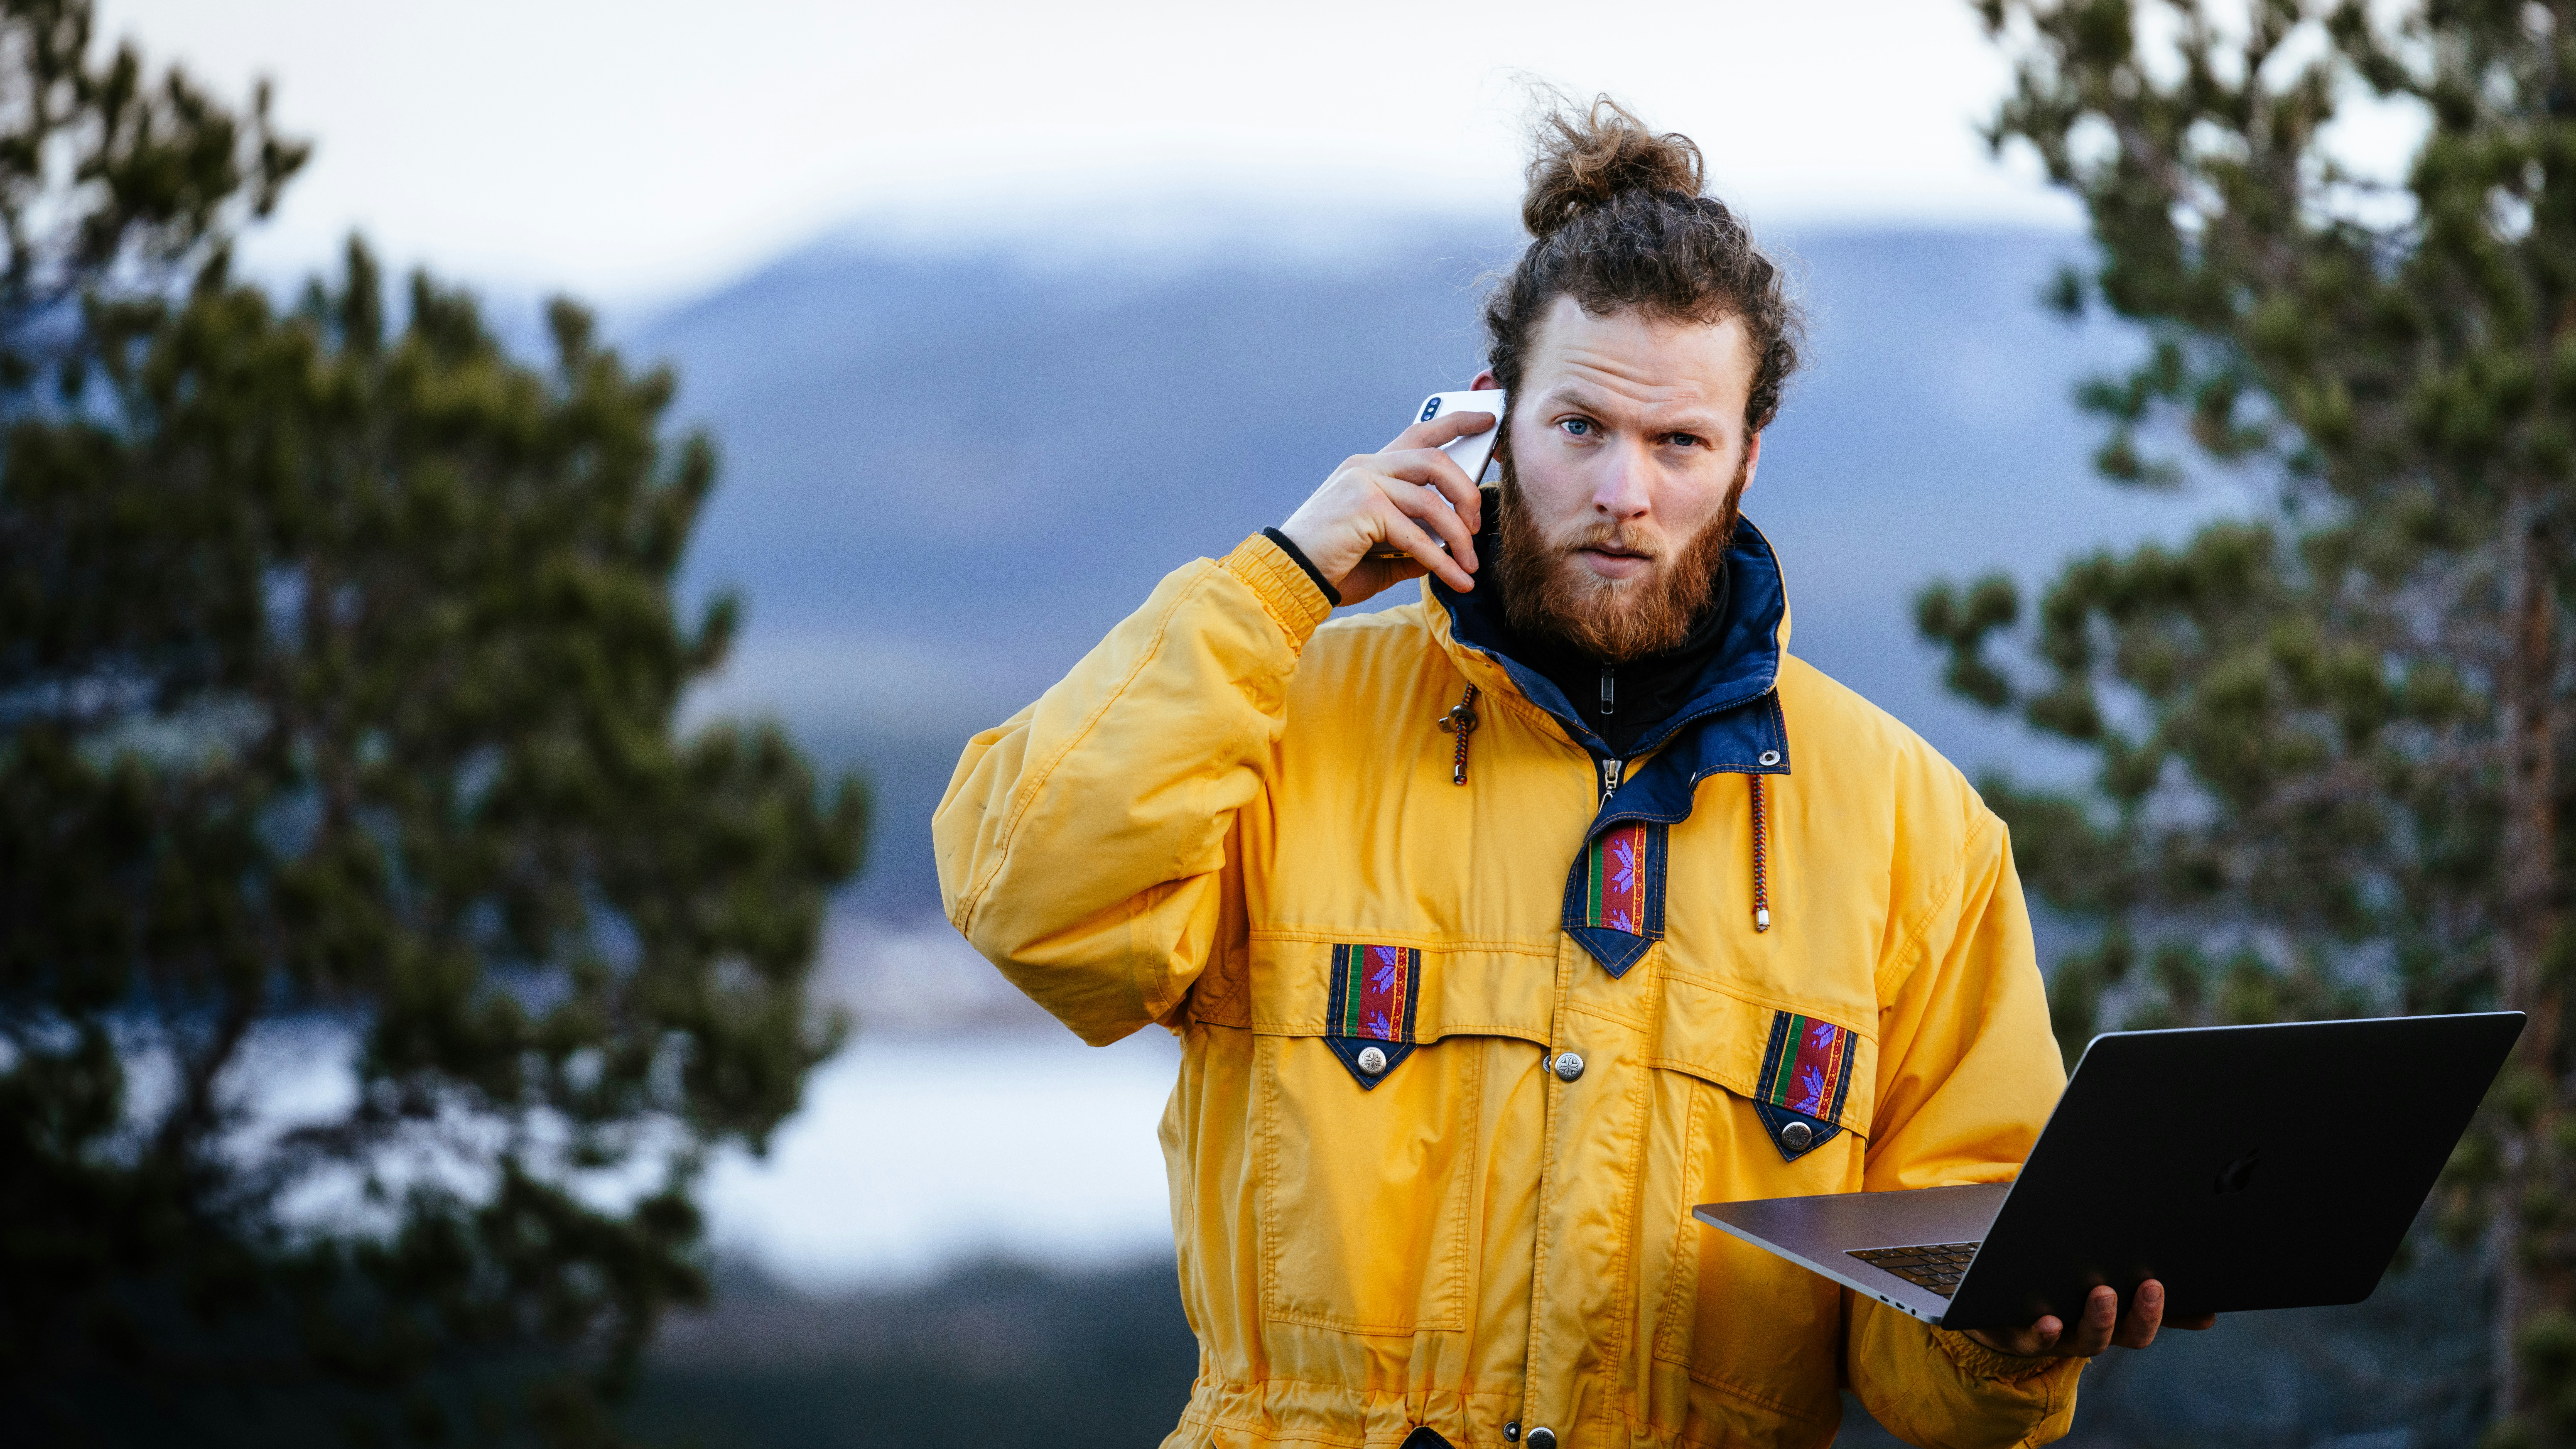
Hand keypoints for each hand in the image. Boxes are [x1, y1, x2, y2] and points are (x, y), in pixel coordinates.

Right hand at [1277, 410, 1494, 605]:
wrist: (1291, 577)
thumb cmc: (1335, 563)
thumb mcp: (1384, 548)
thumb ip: (1416, 540)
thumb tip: (1452, 546)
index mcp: (1369, 467)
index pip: (1418, 434)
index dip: (1455, 423)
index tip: (1485, 421)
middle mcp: (1366, 465)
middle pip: (1435, 460)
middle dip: (1467, 492)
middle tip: (1477, 526)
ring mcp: (1364, 482)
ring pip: (1432, 501)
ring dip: (1460, 536)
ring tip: (1470, 564)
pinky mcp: (1364, 506)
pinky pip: (1418, 534)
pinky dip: (1442, 561)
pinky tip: (1456, 579)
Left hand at [1962, 1280, 2213, 1357]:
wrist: (1996, 1309)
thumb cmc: (2058, 1293)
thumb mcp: (2104, 1291)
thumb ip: (2146, 1298)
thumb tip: (2207, 1313)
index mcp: (2113, 1319)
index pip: (2150, 1321)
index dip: (2173, 1314)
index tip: (2204, 1306)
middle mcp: (2090, 1333)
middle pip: (2125, 1334)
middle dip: (2143, 1313)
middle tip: (2153, 1286)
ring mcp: (2057, 1336)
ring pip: (2084, 1339)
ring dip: (2099, 1318)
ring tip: (2104, 1292)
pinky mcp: (2019, 1335)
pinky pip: (2033, 1339)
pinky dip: (2044, 1331)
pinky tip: (2050, 1320)